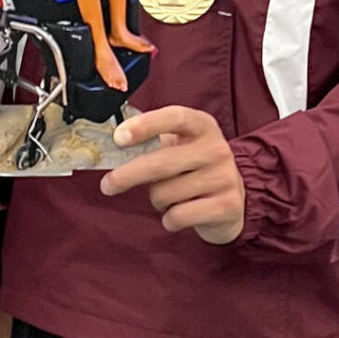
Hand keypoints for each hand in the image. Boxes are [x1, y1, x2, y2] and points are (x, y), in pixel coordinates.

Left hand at [100, 106, 246, 245]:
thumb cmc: (193, 170)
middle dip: (127, 176)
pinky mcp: (227, 206)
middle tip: (108, 185)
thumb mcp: (179, 148)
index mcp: (203, 126)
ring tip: (170, 198)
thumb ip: (152, 143)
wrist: (230, 202)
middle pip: (161, 163)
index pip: (174, 117)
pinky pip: (178, 216)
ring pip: (165, 194)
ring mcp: (225, 177)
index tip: (119, 138)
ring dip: (157, 200)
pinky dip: (169, 220)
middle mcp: (217, 148)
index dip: (145, 126)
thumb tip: (114, 143)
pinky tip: (179, 214)